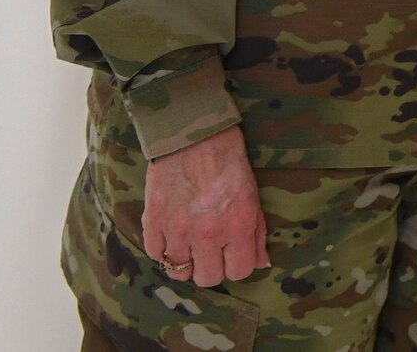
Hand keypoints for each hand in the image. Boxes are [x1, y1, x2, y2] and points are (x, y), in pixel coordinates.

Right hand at [141, 124, 270, 288]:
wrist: (195, 137)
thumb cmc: (230, 164)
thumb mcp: (252, 196)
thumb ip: (257, 233)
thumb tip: (262, 263)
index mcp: (237, 227)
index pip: (240, 272)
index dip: (237, 266)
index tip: (232, 255)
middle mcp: (208, 235)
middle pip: (208, 279)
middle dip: (211, 268)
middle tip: (209, 252)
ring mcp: (178, 231)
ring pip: (179, 272)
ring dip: (185, 262)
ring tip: (188, 245)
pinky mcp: (154, 222)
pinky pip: (155, 254)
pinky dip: (162, 249)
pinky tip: (170, 234)